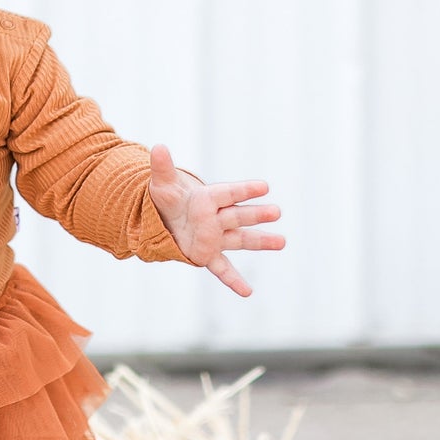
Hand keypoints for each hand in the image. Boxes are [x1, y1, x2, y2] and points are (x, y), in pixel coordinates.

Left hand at [147, 143, 284, 296]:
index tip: (263, 186)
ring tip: (282, 242)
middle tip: (276, 211)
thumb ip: (162, 168)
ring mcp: (215, 238)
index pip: (228, 193)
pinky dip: (233, 280)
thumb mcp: (163, 185)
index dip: (243, 190)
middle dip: (256, 214)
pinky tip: (247, 292)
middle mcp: (216, 218)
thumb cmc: (170, 199)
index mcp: (208, 199)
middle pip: (238, 216)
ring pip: (240, 239)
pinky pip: (222, 269)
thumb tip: (157, 147)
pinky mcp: (208, 255)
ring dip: (259, 241)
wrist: (168, 218)